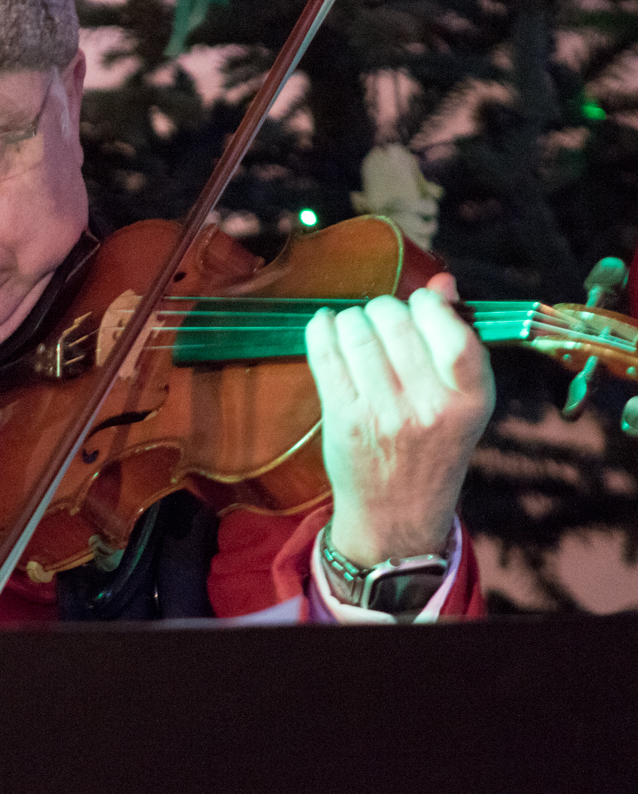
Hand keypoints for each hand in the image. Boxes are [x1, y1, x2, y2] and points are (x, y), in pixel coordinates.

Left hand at [304, 273, 494, 565]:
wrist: (398, 511)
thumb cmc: (432, 446)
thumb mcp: (462, 401)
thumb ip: (456, 340)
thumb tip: (442, 282)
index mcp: (471, 399)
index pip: (452, 332)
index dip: (429, 305)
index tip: (419, 304)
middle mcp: (429, 407)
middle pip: (396, 323)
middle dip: (383, 309)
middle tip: (380, 319)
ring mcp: (383, 413)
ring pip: (357, 332)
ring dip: (352, 319)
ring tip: (354, 327)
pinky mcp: (344, 418)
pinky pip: (326, 355)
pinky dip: (322, 330)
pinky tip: (326, 325)